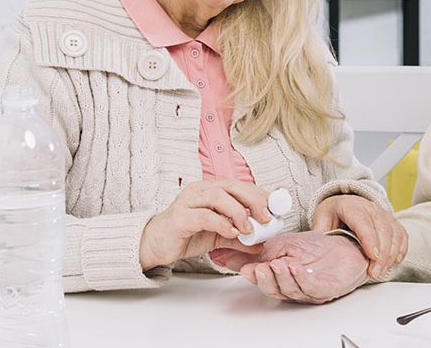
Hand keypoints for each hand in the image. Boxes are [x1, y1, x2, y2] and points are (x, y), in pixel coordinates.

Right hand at [139, 179, 272, 269]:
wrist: (155, 245)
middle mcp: (200, 190)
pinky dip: (222, 224)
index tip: (275, 207)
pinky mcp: (180, 217)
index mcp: (211, 190)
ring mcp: (188, 201)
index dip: (260, 194)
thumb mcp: (218, 236)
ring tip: (248, 229)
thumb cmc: (186, 234)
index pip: (240, 185)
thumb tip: (261, 243)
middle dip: (253, 200)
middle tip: (267, 218)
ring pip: (218, 196)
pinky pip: (204, 216)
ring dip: (238, 212)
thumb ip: (238, 238)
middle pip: (232, 186)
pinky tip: (232, 233)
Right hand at [223, 231, 368, 303]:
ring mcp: (308, 290)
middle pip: (274, 289)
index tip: (244, 268)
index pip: (262, 280)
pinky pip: (310, 287)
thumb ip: (259, 251)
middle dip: (265, 280)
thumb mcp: (282, 244)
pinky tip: (296, 268)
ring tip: (277, 265)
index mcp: (280, 277)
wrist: (347, 247)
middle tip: (259, 269)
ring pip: (290, 289)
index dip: (252, 275)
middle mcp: (292, 287)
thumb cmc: (316, 248)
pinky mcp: (325, 290)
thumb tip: (228, 253)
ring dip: (282, 278)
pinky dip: (301, 278)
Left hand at [311, 195, 406, 278]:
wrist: (344, 202)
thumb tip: (315, 254)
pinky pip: (402, 235)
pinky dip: (400, 249)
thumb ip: (320, 235)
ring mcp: (383, 213)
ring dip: (391, 254)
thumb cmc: (333, 213)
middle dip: (382, 254)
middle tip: (375, 272)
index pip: (362, 222)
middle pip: (382, 229)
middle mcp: (370, 207)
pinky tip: (394, 261)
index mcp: (350, 205)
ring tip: (382, 271)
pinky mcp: (392, 221)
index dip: (369, 239)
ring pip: (394, 233)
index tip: (372, 256)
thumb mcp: (321, 220)